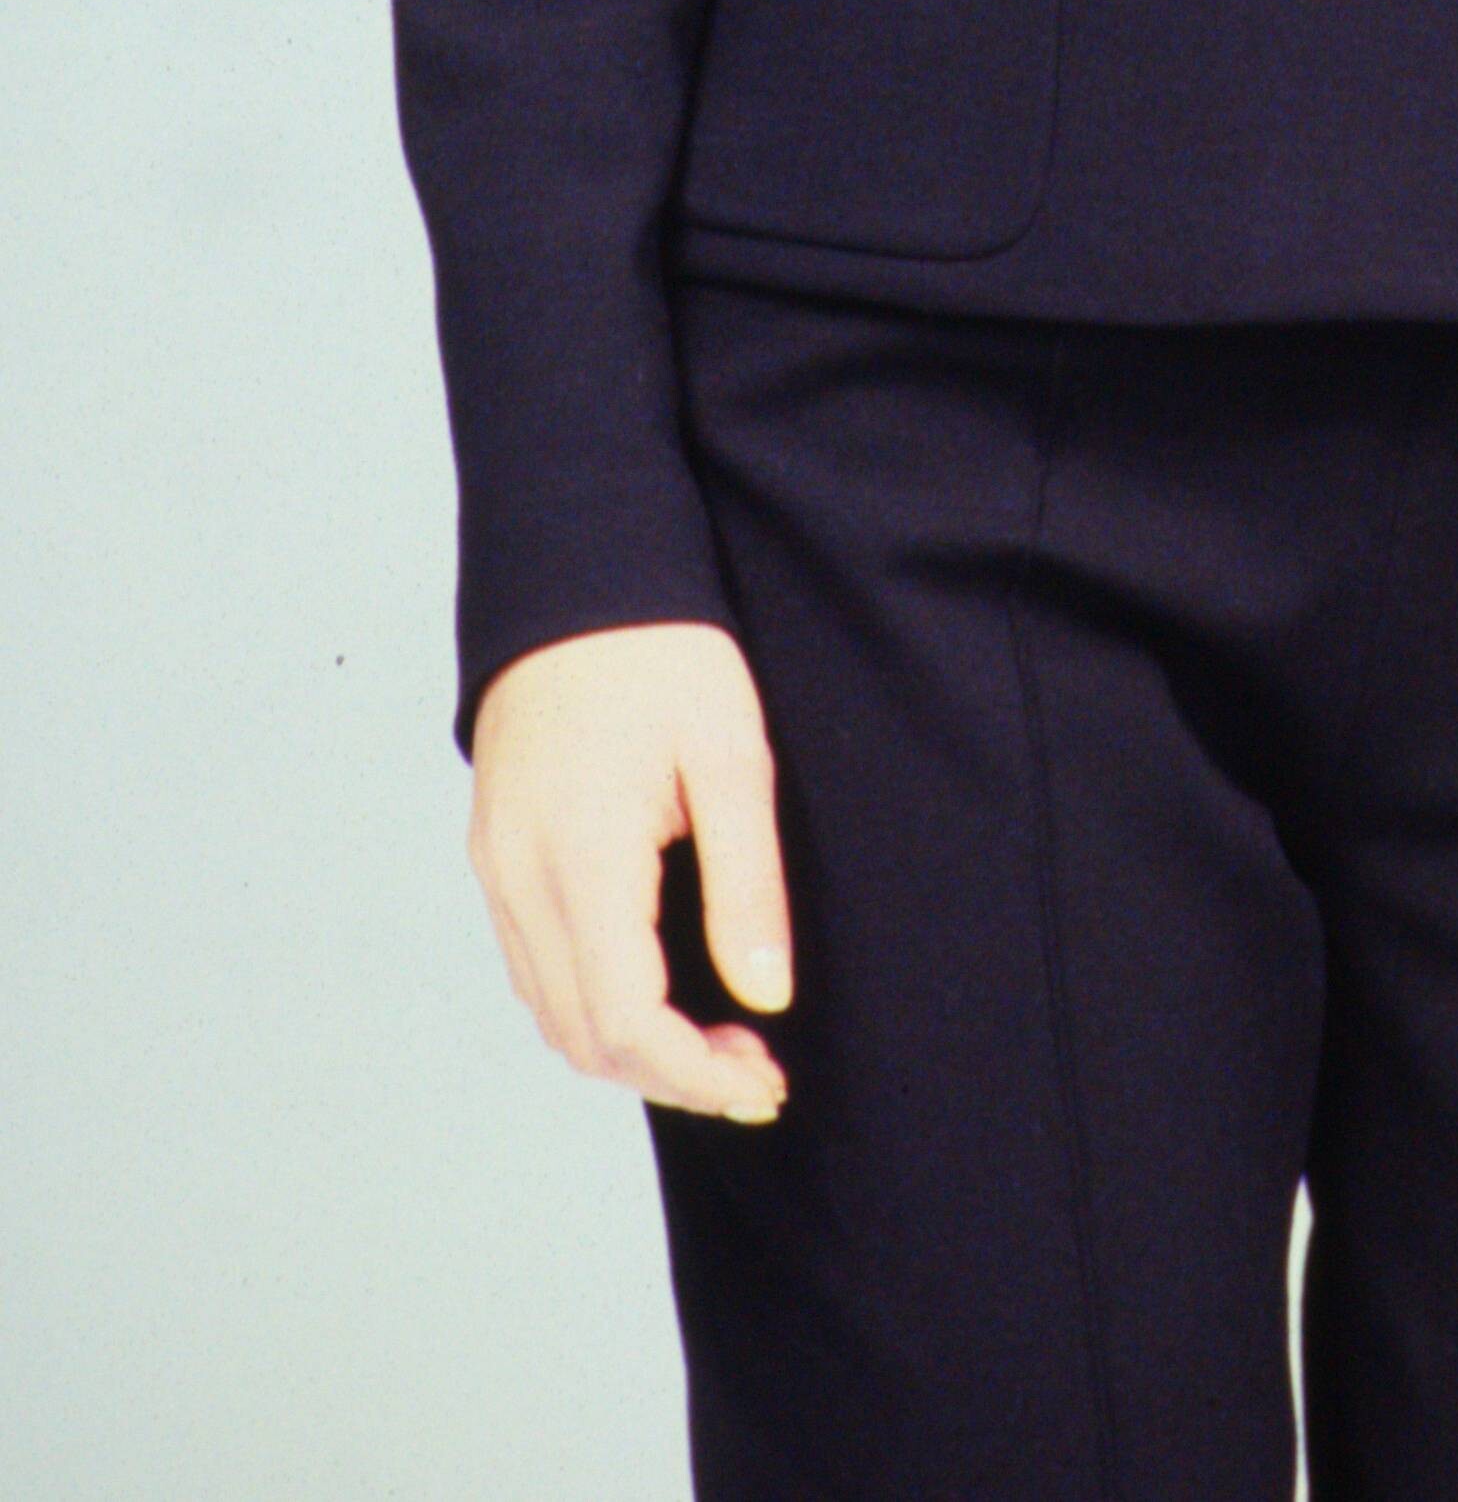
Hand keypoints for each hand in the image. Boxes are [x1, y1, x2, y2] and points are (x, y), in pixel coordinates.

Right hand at [467, 620, 795, 1122]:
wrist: (577, 571)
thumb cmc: (663, 651)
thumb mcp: (730, 754)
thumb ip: (747, 881)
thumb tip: (765, 995)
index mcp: (582, 856)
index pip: (625, 1021)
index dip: (696, 1075)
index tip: (764, 1082)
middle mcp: (523, 878)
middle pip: (582, 1035)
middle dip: (672, 1077)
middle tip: (758, 1071)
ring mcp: (498, 868)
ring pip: (552, 1011)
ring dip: (631, 1048)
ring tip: (721, 1039)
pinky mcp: (496, 853)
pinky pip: (535, 966)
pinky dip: (594, 1004)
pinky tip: (661, 987)